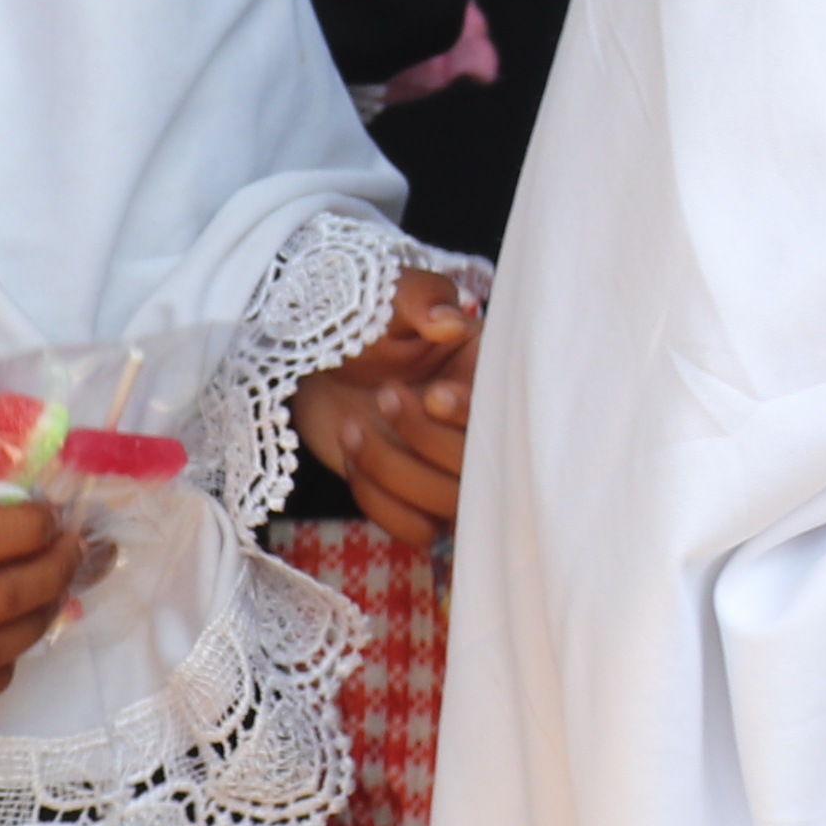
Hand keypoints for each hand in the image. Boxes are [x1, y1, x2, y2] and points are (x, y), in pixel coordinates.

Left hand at [291, 269, 480, 554]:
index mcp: (492, 376)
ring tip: (351, 427)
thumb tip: (448, 322)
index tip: (434, 394)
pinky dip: (378, 500)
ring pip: (448, 506)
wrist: (314, 358)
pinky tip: (351, 451)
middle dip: (424, 438)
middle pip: (483, 471)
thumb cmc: (360, 320)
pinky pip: (416, 530)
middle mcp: (481, 430)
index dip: (474, 416)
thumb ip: (422, 300)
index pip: (512, 415)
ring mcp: (449, 470)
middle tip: (383, 394)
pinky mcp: (416, 499)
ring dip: (392, 469)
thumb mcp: (390, 295)